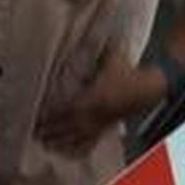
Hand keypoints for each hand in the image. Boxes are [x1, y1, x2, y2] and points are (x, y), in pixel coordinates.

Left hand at [39, 49, 165, 154]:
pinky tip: (67, 152)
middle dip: (51, 129)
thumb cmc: (129, 71)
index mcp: (95, 96)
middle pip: (69, 125)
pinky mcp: (107, 129)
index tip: (38, 115)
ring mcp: (102, 123)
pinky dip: (78, 148)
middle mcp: (96, 112)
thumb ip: (95, 48)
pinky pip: (91, 141)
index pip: (68, 107)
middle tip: (34, 132)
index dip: (52, 112)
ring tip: (44, 143)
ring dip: (60, 140)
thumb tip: (80, 32)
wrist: (150, 88)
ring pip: (77, 136)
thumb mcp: (112, 56)